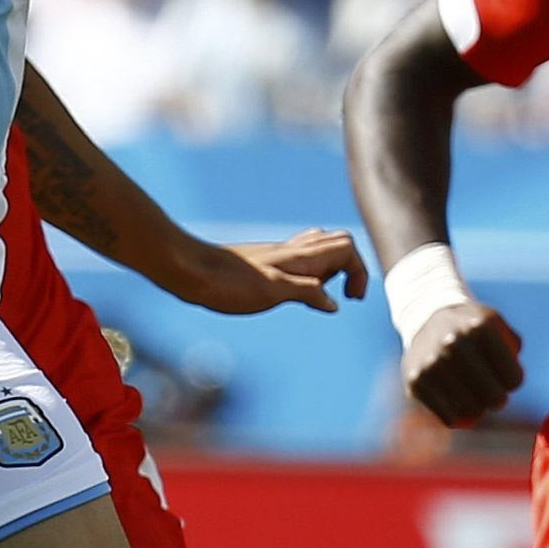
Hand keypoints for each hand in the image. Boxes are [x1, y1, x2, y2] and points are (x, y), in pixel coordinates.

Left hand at [173, 228, 368, 316]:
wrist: (189, 270)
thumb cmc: (226, 283)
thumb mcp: (271, 292)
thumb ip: (306, 293)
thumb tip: (334, 304)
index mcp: (298, 258)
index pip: (346, 249)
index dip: (358, 272)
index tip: (349, 299)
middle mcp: (291, 252)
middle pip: (338, 242)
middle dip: (350, 266)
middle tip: (342, 294)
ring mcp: (277, 256)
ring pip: (318, 248)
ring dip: (331, 268)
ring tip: (322, 294)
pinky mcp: (263, 263)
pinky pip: (298, 257)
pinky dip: (309, 271)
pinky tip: (293, 292)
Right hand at [403, 297, 523, 427]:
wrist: (425, 319)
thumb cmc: (470, 330)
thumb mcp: (497, 326)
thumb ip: (513, 349)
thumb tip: (510, 383)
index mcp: (481, 327)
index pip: (514, 379)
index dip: (512, 382)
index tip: (505, 377)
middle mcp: (455, 342)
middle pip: (495, 397)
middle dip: (497, 399)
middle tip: (491, 394)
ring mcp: (433, 362)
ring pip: (473, 410)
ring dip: (477, 409)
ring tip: (472, 396)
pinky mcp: (416, 380)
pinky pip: (449, 418)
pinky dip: (456, 418)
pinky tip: (455, 407)